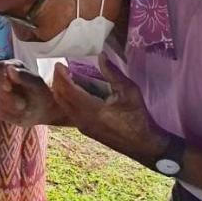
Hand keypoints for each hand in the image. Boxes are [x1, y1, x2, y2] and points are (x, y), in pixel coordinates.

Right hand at [0, 59, 63, 127]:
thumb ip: (25, 75)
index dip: (0, 77)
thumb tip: (10, 68)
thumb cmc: (41, 94)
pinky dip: (11, 115)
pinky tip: (20, 114)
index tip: (8, 87)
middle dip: (9, 98)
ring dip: (12, 108)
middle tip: (22, 104)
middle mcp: (1, 77)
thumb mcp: (37, 85)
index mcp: (12, 66)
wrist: (43, 111)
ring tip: (24, 108)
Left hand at [49, 58, 166, 162]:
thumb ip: (112, 73)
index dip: (61, 76)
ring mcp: (82, 127)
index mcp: (92, 110)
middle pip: (61, 98)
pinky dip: (67, 100)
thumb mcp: (129, 91)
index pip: (68, 90)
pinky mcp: (85, 130)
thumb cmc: (138, 117)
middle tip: (61, 68)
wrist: (144, 144)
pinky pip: (69, 112)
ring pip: (63, 106)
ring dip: (61, 91)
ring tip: (66, 77)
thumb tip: (101, 56)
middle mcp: (82, 119)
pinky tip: (75, 92)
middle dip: (57, 81)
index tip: (59, 64)